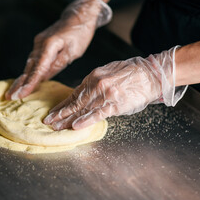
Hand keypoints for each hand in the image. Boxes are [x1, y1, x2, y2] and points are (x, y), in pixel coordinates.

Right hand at [5, 0, 111, 99]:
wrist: (78, 15)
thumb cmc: (80, 34)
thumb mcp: (73, 51)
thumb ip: (57, 64)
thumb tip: (43, 78)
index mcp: (49, 45)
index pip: (38, 69)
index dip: (29, 83)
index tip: (20, 94)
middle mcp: (40, 44)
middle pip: (29, 67)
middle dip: (19, 83)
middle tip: (9, 96)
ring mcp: (38, 43)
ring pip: (29, 64)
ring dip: (21, 79)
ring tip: (13, 92)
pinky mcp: (40, 44)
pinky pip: (33, 60)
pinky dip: (28, 71)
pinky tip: (23, 81)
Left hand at [43, 46, 187, 129]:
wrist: (151, 74)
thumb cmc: (131, 73)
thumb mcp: (108, 72)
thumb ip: (94, 84)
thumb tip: (82, 95)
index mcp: (93, 77)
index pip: (74, 94)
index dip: (63, 104)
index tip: (54, 112)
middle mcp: (96, 85)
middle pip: (75, 102)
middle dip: (60, 113)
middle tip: (48, 121)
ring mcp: (105, 95)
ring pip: (83, 109)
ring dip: (68, 119)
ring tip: (56, 127)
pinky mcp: (115, 104)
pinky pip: (98, 114)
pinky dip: (86, 120)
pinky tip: (76, 126)